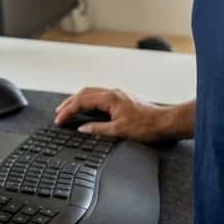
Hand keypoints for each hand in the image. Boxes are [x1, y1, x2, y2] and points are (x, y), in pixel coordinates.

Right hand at [53, 87, 182, 143]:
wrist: (165, 123)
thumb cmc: (147, 126)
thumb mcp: (119, 131)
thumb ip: (98, 129)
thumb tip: (82, 129)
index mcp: (110, 98)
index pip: (82, 101)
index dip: (68, 110)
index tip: (59, 119)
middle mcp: (113, 93)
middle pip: (84, 93)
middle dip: (69, 102)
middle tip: (58, 112)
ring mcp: (118, 95)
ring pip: (92, 93)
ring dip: (78, 100)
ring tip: (69, 108)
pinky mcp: (123, 100)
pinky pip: (100, 96)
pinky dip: (89, 101)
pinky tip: (88, 108)